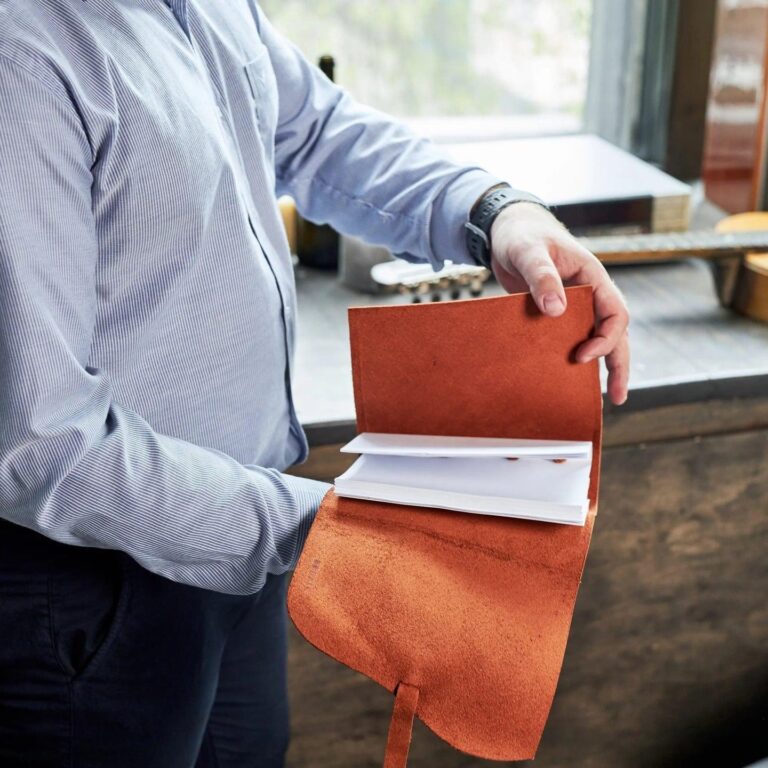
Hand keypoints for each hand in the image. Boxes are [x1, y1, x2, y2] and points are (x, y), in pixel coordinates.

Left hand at [490, 202, 629, 404]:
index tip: (581, 357)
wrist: (507, 231)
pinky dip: (575, 358)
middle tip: (616, 398)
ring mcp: (576, 305)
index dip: (605, 339)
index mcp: (594, 277)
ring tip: (605, 399)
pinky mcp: (558, 313)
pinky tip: (569, 379)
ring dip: (603, 366)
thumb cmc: (522, 235)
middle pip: (616, 333)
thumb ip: (542, 277)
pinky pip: (573, 338)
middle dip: (618, 365)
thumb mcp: (529, 252)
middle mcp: (591, 294)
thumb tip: (556, 311)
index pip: (616, 314)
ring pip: (598, 338)